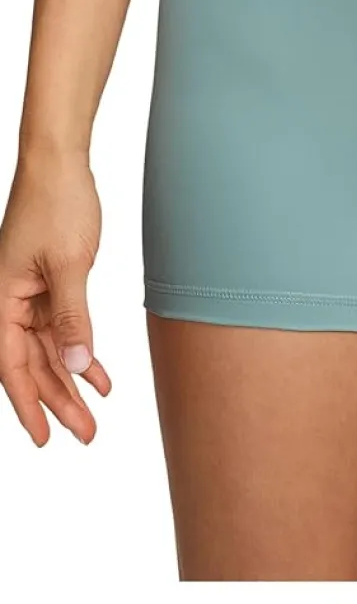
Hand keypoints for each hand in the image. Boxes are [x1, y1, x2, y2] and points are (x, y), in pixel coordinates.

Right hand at [0, 150, 110, 444]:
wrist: (60, 164)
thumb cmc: (58, 205)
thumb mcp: (68, 265)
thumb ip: (72, 319)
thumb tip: (75, 367)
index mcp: (0, 298)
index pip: (11, 365)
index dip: (29, 403)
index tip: (44, 438)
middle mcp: (8, 301)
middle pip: (32, 364)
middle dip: (58, 401)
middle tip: (85, 435)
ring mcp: (27, 293)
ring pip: (48, 350)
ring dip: (71, 381)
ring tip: (94, 415)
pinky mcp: (47, 284)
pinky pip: (61, 328)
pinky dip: (80, 351)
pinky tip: (100, 376)